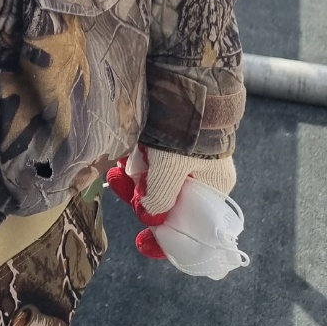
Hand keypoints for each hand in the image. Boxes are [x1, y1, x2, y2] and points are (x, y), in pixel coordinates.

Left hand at [106, 145, 235, 258]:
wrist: (189, 81)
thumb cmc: (185, 132)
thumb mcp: (170, 171)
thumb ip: (158, 198)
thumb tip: (147, 216)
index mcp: (212, 187)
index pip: (191, 225)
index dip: (166, 239)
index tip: (142, 244)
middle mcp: (200, 173)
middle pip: (166, 198)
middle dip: (138, 194)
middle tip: (116, 185)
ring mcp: (185, 154)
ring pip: (154, 176)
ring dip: (132, 175)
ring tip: (114, 168)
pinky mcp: (171, 136)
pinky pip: (150, 156)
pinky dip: (135, 158)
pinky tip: (120, 155)